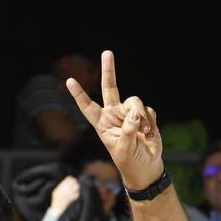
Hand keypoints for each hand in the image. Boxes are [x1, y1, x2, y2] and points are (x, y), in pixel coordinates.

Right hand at [50, 175, 80, 215]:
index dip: (71, 179)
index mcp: (61, 187)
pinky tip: (76, 194)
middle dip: (75, 182)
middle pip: (73, 182)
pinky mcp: (71, 199)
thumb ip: (60, 186)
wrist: (57, 208)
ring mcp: (68, 194)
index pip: (68, 180)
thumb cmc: (56, 200)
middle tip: (76, 183)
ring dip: (77, 187)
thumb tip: (67, 182)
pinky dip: (77, 194)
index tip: (72, 179)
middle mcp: (64, 190)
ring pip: (75, 188)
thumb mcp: (56, 192)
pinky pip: (76, 194)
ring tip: (77, 188)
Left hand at [66, 51, 162, 191]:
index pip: (88, 107)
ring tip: (144, 133)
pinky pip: (148, 110)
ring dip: (142, 117)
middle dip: (109, 70)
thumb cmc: (130, 163)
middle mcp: (113, 115)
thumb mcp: (124, 151)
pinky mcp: (144, 115)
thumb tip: (134, 114)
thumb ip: (128, 131)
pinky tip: (149, 134)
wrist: (147, 168)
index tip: (69, 81)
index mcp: (102, 124)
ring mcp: (129, 114)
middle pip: (110, 88)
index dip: (79, 95)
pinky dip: (151, 121)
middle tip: (107, 53)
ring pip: (135, 101)